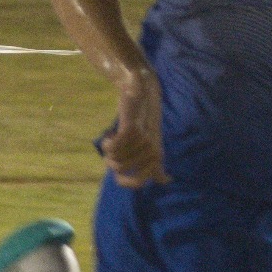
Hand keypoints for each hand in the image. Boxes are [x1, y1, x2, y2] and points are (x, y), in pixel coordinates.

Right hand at [103, 70, 168, 187]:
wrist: (140, 88)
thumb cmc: (144, 116)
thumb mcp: (153, 140)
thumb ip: (157, 163)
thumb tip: (165, 182)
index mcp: (157, 155)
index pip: (140, 183)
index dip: (128, 181)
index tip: (122, 168)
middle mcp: (152, 150)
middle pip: (120, 169)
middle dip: (112, 158)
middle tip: (115, 145)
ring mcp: (143, 140)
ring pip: (115, 159)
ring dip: (109, 149)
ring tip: (114, 136)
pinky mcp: (132, 130)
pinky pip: (112, 149)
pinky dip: (107, 143)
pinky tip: (110, 135)